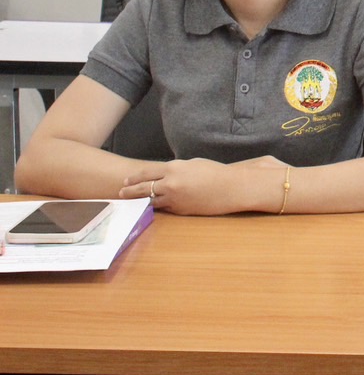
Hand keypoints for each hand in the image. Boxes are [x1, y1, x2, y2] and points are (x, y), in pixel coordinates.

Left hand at [120, 158, 285, 215]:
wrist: (232, 188)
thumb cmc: (217, 172)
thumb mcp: (194, 164)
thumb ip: (177, 169)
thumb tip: (166, 173)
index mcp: (174, 168)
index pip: (146, 173)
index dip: (134, 178)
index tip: (125, 181)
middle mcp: (171, 183)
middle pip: (143, 188)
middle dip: (130, 191)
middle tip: (120, 193)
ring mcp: (175, 199)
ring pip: (151, 201)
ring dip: (141, 202)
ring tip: (132, 203)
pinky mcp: (181, 210)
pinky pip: (166, 208)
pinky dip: (159, 207)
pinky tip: (153, 208)